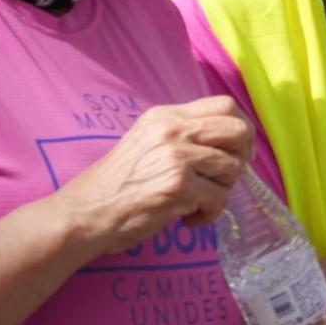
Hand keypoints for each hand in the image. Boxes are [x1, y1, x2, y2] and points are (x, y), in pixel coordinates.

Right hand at [60, 96, 254, 255]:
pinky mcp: (179, 185)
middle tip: (224, 179)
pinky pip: (220, 199)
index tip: (238, 150)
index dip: (242, 128)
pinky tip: (187, 219)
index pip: (225, 105)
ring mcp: (177, 156)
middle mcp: (173, 130)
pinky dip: (208, 215)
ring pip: (233, 168)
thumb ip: (182, 136)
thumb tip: (232, 141)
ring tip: (194, 202)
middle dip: (242, 157)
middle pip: (239, 130)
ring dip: (220, 192)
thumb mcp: (146, 143)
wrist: (83, 214)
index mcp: (165, 116)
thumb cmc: (115, 185)